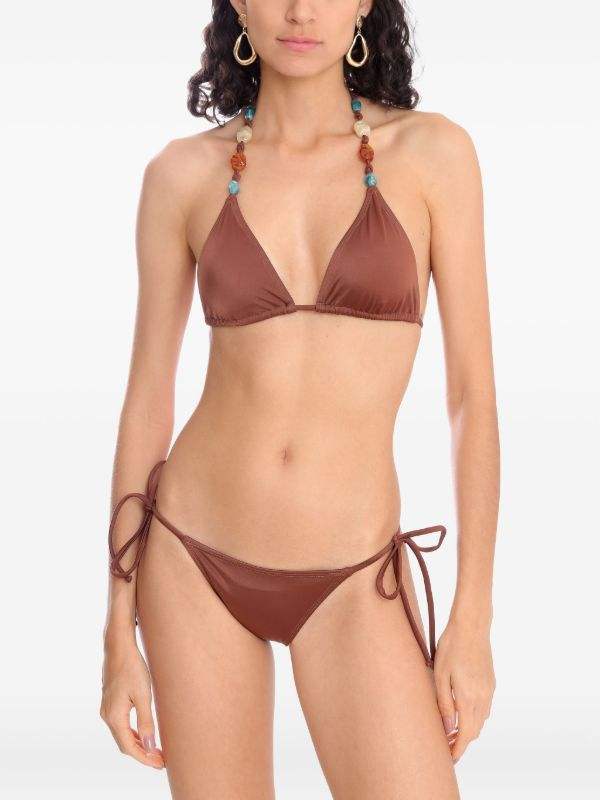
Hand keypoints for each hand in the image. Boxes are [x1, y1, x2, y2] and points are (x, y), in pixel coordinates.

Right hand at [100, 636, 164, 768]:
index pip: (129, 747)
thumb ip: (146, 721)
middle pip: (124, 744)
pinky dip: (132, 733)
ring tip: (155, 750)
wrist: (119, 647)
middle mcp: (107, 716)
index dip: (145, 758)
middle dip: (142, 754)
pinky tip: (143, 733)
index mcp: (114, 717)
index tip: (160, 764)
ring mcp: (107, 709)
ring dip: (137, 744)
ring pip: (122, 735)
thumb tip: (150, 746)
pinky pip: (120, 725)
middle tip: (161, 760)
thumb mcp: (143, 694)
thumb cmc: (133, 667)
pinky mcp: (110, 702)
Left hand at [433, 618, 494, 763]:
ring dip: (468, 729)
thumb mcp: (440, 675)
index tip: (449, 759)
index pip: (466, 735)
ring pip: (480, 720)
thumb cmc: (451, 646)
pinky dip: (474, 716)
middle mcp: (483, 697)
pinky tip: (462, 711)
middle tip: (446, 746)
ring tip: (451, 730)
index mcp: (469, 698)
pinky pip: (484, 707)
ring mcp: (489, 690)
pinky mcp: (490, 682)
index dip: (458, 749)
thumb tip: (448, 728)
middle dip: (462, 742)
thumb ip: (445, 703)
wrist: (472, 625)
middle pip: (475, 730)